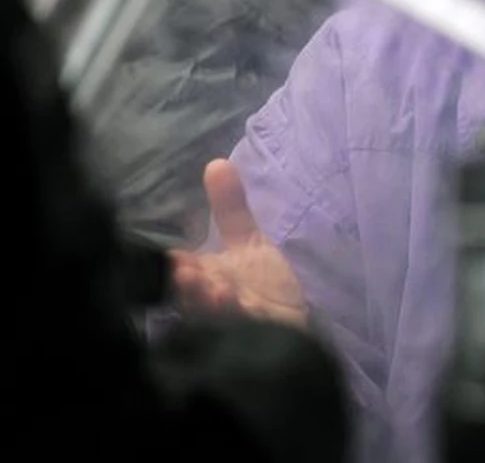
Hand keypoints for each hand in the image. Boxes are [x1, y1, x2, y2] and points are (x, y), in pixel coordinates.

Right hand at [171, 160, 307, 327]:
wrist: (292, 327)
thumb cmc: (262, 285)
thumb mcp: (247, 242)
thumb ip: (230, 207)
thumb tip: (216, 162)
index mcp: (201, 278)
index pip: (176, 271)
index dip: (172, 267)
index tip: (172, 259)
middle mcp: (205, 304)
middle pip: (188, 297)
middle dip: (188, 286)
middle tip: (187, 272)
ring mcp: (224, 326)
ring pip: (210, 318)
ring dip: (210, 304)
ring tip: (218, 289)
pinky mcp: (248, 342)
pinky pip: (240, 334)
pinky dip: (239, 322)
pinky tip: (242, 310)